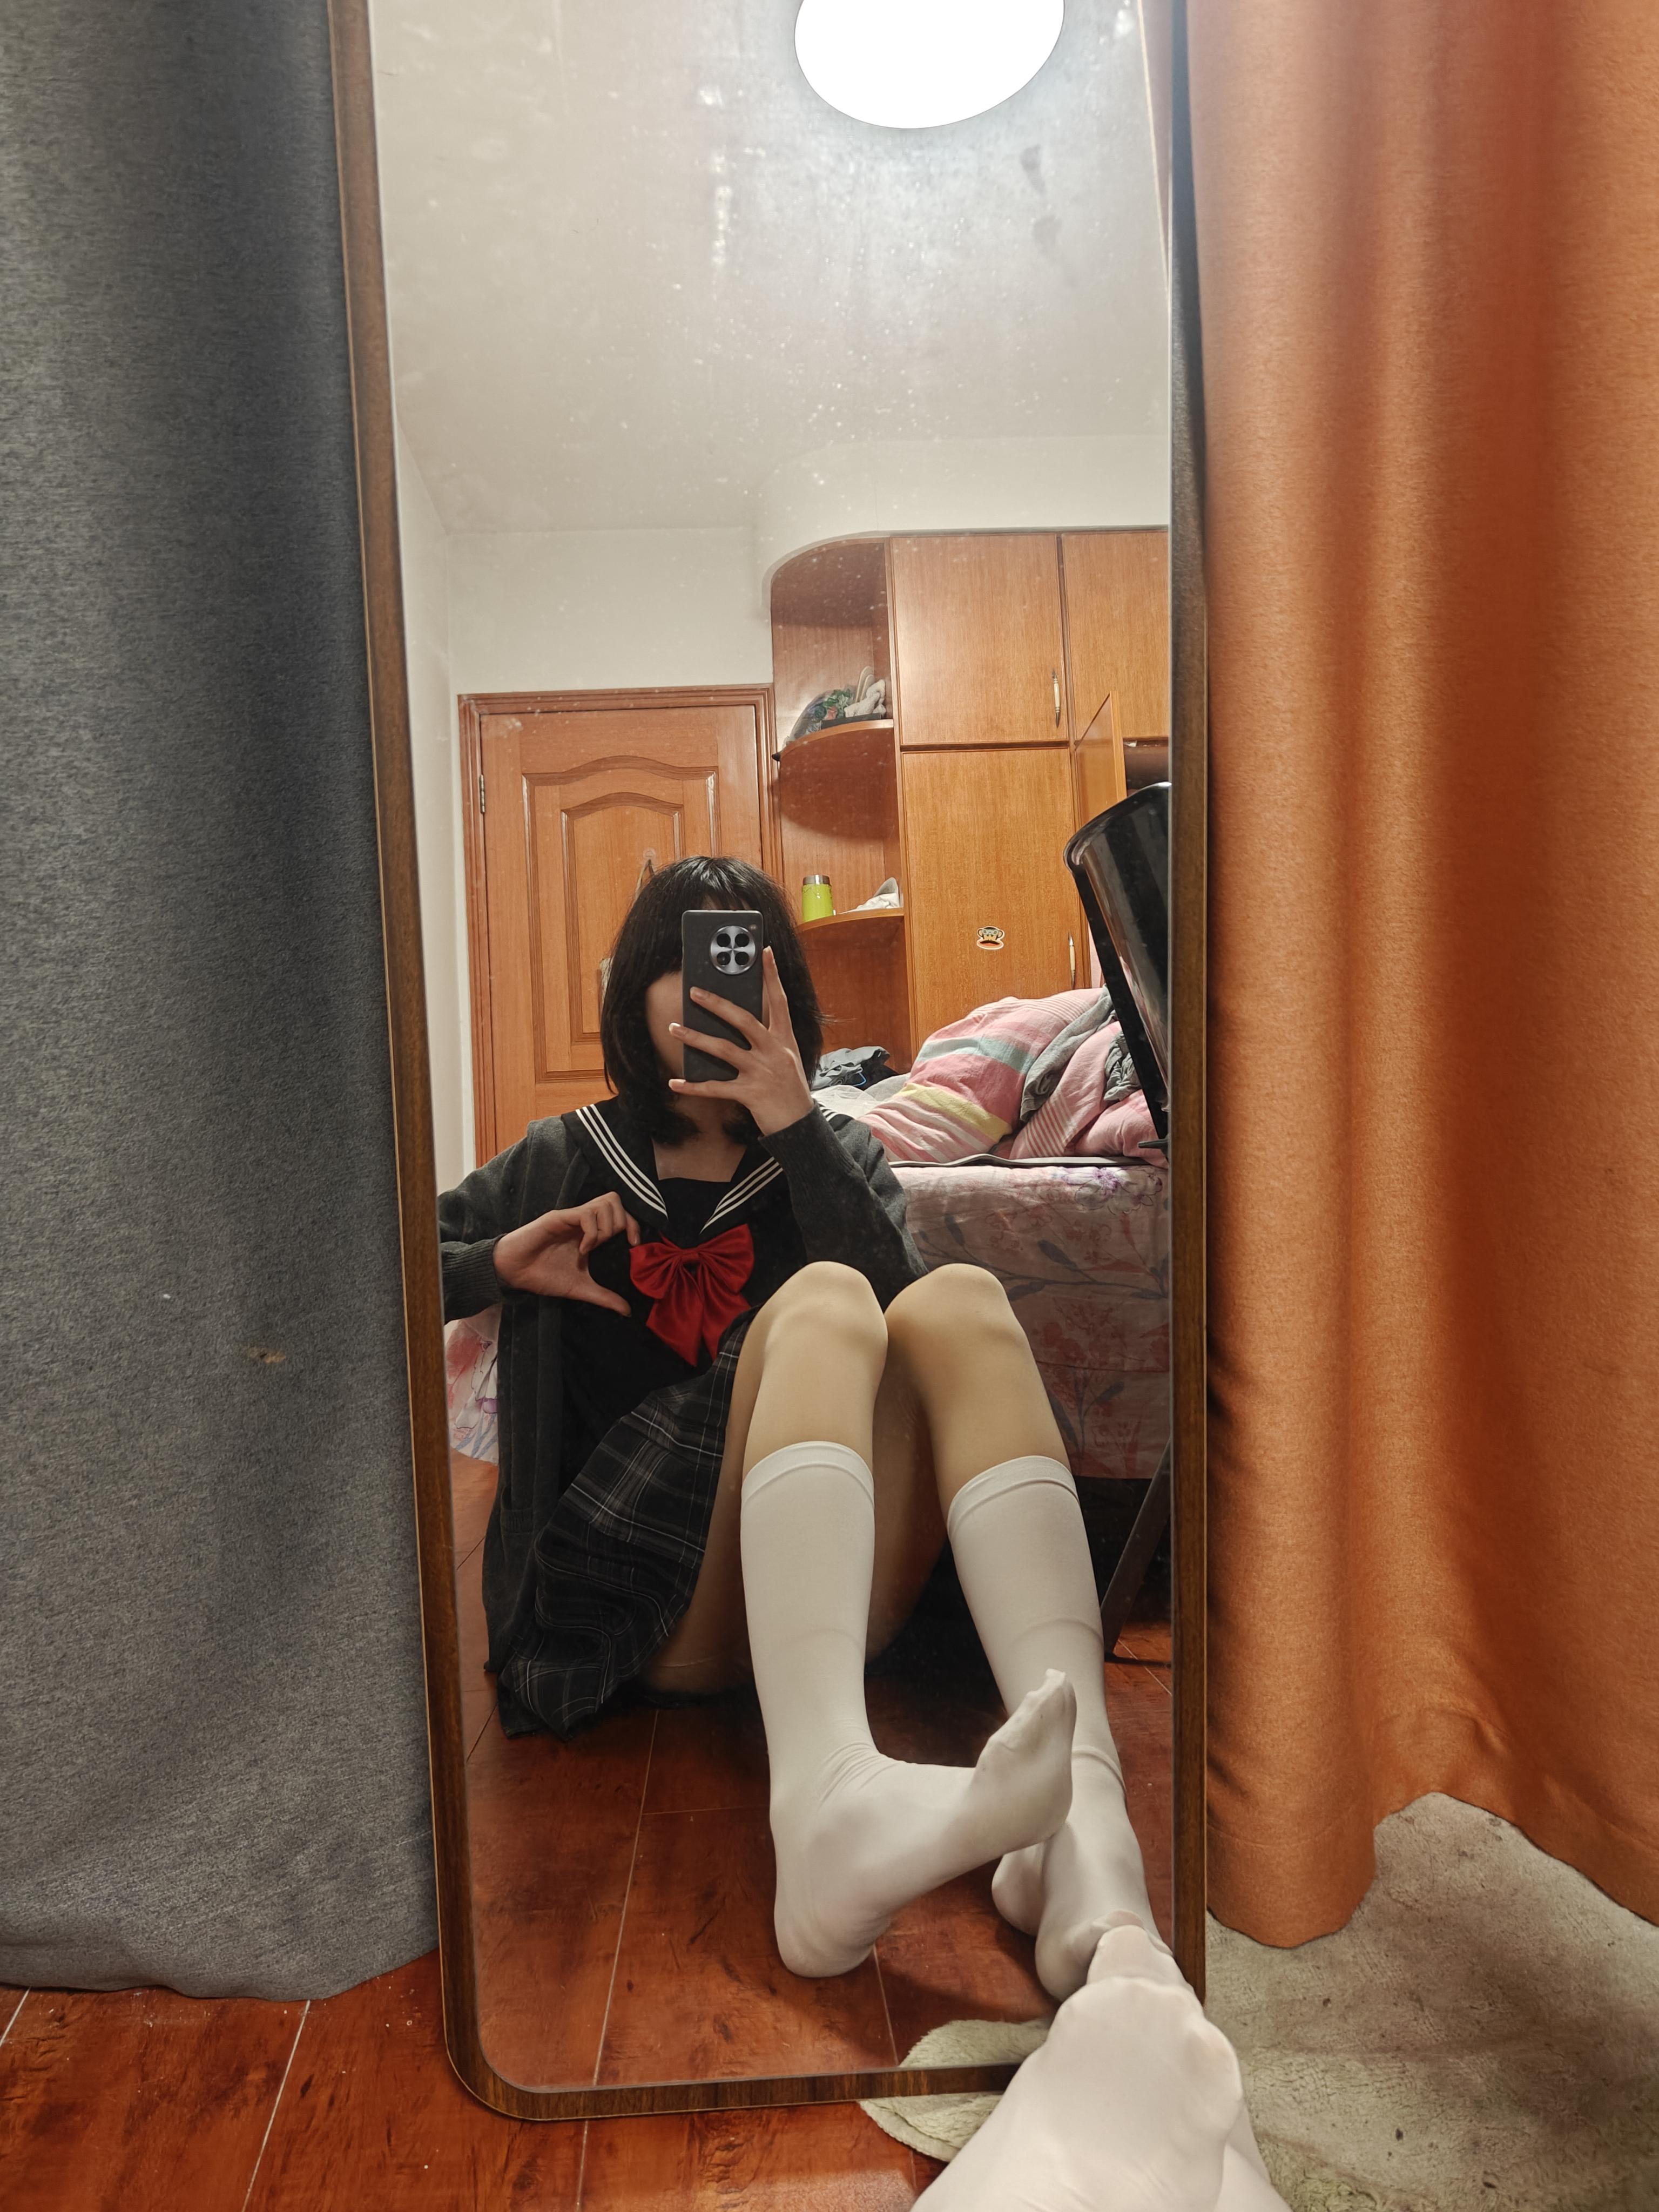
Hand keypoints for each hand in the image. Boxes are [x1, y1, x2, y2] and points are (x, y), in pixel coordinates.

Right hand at [493, 1194, 639, 1313]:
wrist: (514, 1273)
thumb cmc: (544, 1276)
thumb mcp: (580, 1288)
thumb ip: (604, 1296)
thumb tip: (628, 1310)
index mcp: (590, 1232)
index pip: (620, 1214)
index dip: (633, 1226)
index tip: (634, 1246)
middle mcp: (583, 1220)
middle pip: (615, 1201)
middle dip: (623, 1223)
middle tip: (613, 1245)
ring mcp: (571, 1218)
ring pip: (605, 1203)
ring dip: (607, 1226)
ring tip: (595, 1247)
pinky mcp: (558, 1218)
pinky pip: (586, 1214)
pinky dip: (591, 1233)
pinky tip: (582, 1249)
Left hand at [669, 946, 814, 1136]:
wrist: (800, 1126)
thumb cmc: (790, 1089)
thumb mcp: (786, 1058)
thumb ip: (768, 1039)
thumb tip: (738, 1018)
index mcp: (785, 1039)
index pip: (779, 1000)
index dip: (772, 975)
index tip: (764, 951)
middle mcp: (775, 1051)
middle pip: (743, 1020)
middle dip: (717, 1004)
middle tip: (694, 992)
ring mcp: (762, 1072)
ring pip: (724, 1049)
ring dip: (695, 1037)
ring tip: (673, 1027)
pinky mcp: (751, 1094)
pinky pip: (716, 1088)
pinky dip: (693, 1086)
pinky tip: (675, 1082)